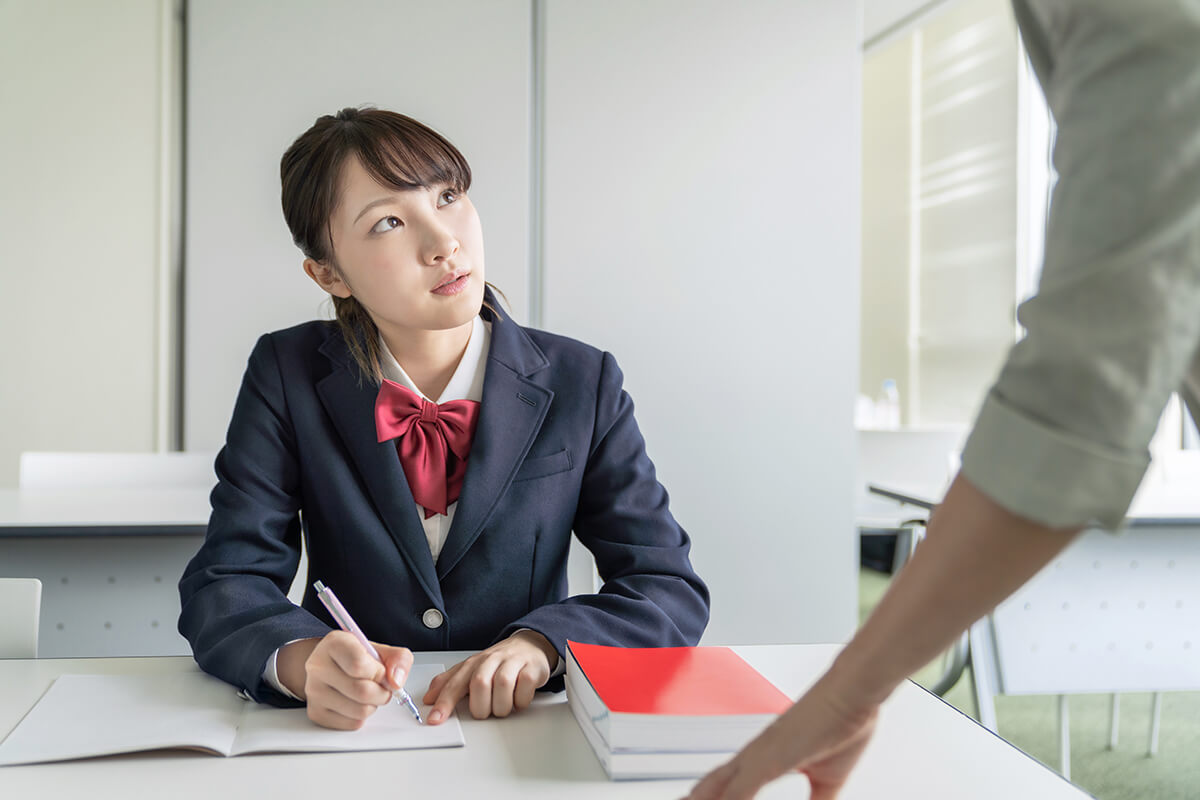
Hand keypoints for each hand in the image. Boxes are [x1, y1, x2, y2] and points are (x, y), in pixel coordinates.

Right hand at [278, 631, 413, 729]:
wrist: (332, 666)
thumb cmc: (357, 657)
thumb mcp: (381, 650)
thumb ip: (398, 659)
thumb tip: (396, 682)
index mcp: (334, 643)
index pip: (358, 665)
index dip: (379, 672)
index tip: (381, 671)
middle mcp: (318, 666)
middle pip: (362, 691)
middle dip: (382, 692)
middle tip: (382, 686)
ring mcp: (314, 691)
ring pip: (360, 711)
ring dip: (373, 705)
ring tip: (368, 693)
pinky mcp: (316, 713)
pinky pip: (352, 724)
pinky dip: (362, 716)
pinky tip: (356, 702)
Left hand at [422, 630, 556, 723]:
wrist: (530, 646)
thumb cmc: (498, 663)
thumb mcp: (471, 670)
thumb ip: (449, 683)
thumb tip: (428, 699)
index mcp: (473, 664)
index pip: (455, 683)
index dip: (444, 702)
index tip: (435, 720)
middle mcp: (491, 661)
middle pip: (479, 684)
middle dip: (481, 706)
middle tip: (485, 712)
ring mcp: (512, 662)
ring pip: (502, 685)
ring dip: (502, 705)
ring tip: (502, 707)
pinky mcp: (531, 668)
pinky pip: (524, 686)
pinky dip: (520, 700)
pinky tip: (518, 699)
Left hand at [684, 675, 878, 799]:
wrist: (853, 693)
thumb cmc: (843, 723)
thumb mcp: (829, 779)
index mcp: (763, 759)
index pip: (726, 788)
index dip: (709, 798)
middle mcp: (753, 755)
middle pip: (710, 786)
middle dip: (693, 799)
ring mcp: (758, 756)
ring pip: (715, 789)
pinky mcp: (767, 757)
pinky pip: (739, 790)